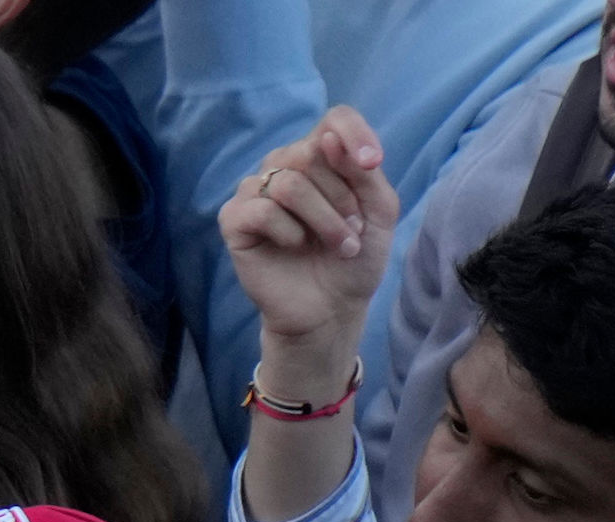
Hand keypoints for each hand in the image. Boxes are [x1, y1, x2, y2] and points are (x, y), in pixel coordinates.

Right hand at [218, 109, 396, 375]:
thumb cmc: (355, 258)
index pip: (334, 119)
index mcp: (322, 157)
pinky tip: (294, 247)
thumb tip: (326, 139)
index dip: (354, 134)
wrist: (331, 308)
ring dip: (322, 219)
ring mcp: (257, 193)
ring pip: (289, 183)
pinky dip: (288, 232)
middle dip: (341, 195)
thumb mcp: (379, 210)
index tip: (372, 164)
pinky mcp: (235, 221)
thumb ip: (363, 172)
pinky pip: (262, 210)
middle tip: (352, 230)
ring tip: (336, 245)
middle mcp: (286, 167)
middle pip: (310, 153)